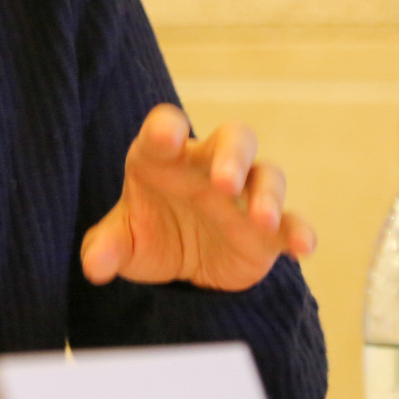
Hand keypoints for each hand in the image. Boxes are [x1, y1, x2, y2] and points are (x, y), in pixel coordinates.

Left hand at [81, 105, 315, 289]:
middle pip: (233, 139)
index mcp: (164, 157)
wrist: (181, 270)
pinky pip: (290, 223)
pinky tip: (303, 247)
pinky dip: (300, 231)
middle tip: (224, 182)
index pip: (165, 129)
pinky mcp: (267, 232)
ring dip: (267, 194)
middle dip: (232, 156)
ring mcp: (243, 196)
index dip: (166, 128)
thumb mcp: (122, 242)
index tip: (166, 135)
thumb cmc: (149, 234)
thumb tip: (94, 265)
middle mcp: (209, 167)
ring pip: (267, 175)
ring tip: (261, 219)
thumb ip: (105, 247)